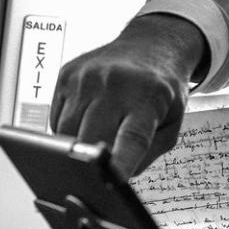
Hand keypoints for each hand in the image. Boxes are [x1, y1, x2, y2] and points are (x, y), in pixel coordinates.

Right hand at [50, 13, 206, 179]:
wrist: (152, 44)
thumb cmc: (164, 89)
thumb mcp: (172, 123)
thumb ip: (147, 154)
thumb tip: (113, 181)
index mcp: (148, 96)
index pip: (132, 138)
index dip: (120, 165)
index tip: (111, 185)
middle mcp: (115, 83)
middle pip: (89, 140)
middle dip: (91, 164)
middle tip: (100, 170)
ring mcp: (86, 77)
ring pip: (65, 134)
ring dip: (77, 147)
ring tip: (102, 135)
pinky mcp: (66, 74)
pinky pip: (55, 119)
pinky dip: (68, 130)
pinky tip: (89, 119)